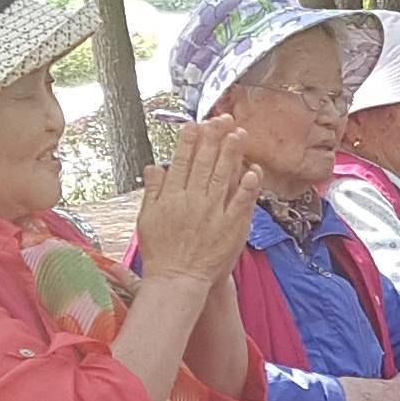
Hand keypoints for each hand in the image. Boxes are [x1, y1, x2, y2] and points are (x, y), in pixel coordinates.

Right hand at [139, 118, 257, 283]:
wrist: (177, 280)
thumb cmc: (161, 252)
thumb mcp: (146, 219)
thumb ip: (152, 191)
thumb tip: (154, 166)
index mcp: (171, 197)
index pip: (181, 161)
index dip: (189, 141)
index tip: (196, 124)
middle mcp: (191, 200)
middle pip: (204, 163)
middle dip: (213, 138)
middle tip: (222, 119)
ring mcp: (212, 213)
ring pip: (223, 176)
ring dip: (231, 154)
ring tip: (238, 134)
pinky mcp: (230, 227)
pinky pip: (240, 202)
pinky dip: (246, 186)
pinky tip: (253, 171)